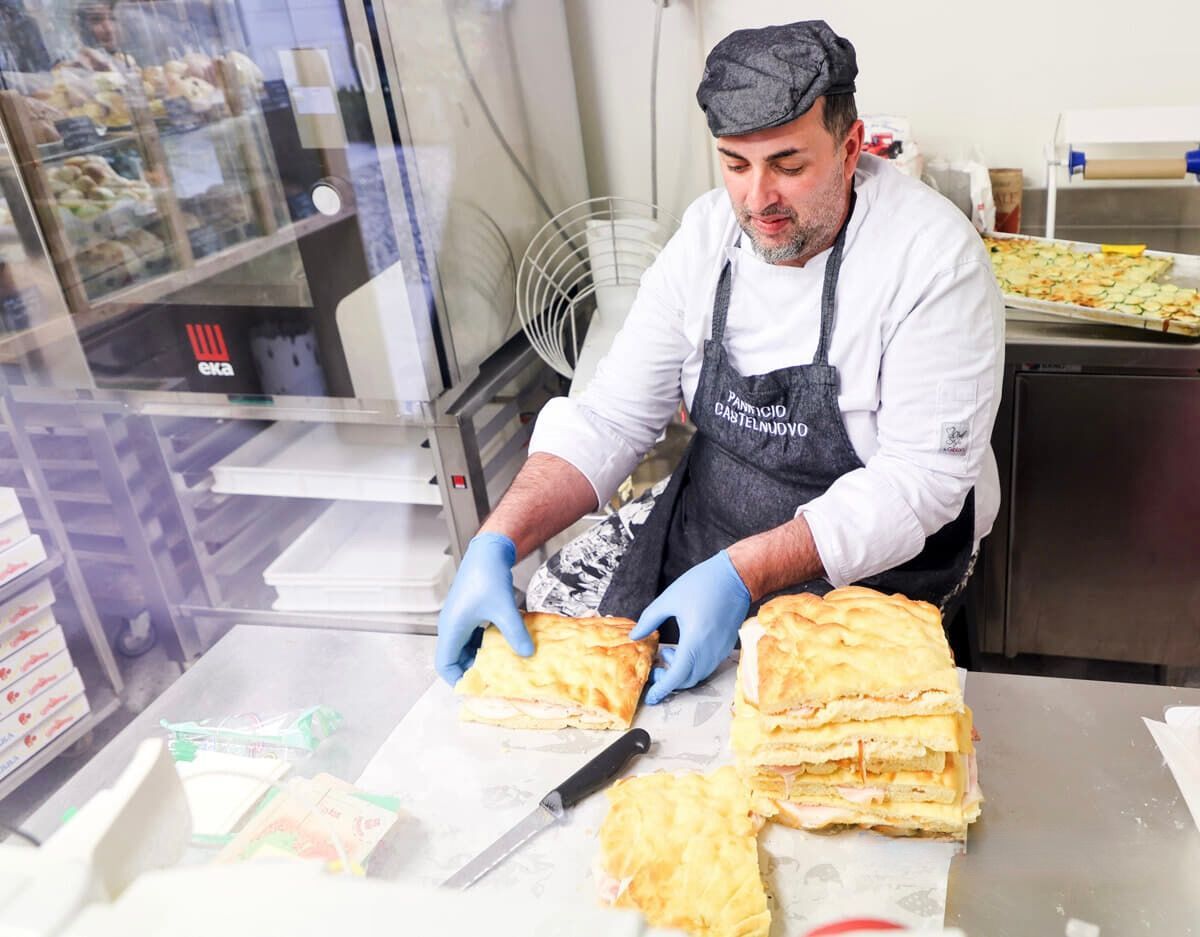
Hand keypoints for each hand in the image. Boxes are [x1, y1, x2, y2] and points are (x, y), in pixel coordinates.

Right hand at [435, 533, 532, 684]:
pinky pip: (473, 636)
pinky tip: (505, 644)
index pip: (444, 664)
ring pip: (466, 647)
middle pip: (455, 658)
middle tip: (494, 680)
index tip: (476, 688)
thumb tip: (528, 654)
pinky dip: (486, 644)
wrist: (488, 552)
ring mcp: (460, 618)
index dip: (457, 679)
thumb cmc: (488, 577)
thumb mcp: (504, 609)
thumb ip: (515, 633)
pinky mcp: (470, 612)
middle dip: (473, 670)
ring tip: (502, 666)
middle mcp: (452, 626)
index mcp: (452, 628)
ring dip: (480, 657)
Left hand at [630, 550, 750, 703]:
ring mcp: (721, 649)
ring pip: (699, 674)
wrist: (736, 576)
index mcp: (695, 641)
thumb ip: (649, 620)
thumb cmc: (702, 583)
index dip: (662, 688)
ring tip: (668, 653)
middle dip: (669, 680)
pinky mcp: (726, 645)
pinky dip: (693, 665)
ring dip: (682, 671)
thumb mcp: (669, 599)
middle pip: (689, 679)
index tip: (650, 697)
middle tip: (655, 669)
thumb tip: (635, 636)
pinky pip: (708, 665)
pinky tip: (683, 649)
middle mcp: (710, 650)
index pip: (677, 676)